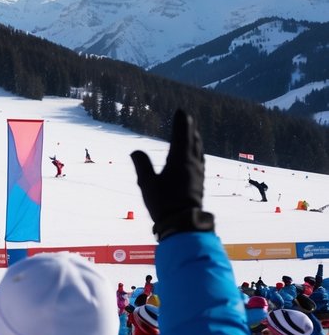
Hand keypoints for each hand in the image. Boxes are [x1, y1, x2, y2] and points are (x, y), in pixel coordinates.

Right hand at [129, 110, 213, 239]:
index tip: (182, 111)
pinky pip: (199, 161)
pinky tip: (195, 157)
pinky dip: (196, 152)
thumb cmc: (163, 202)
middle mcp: (192, 164)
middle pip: (193, 142)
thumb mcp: (147, 183)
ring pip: (198, 152)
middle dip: (190, 129)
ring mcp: (198, 174)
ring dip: (195, 140)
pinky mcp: (199, 182)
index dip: (181, 123)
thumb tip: (135, 151)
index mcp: (179, 161)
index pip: (181, 137)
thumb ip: (142, 164)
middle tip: (188, 119)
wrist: (183, 222)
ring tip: (193, 134)